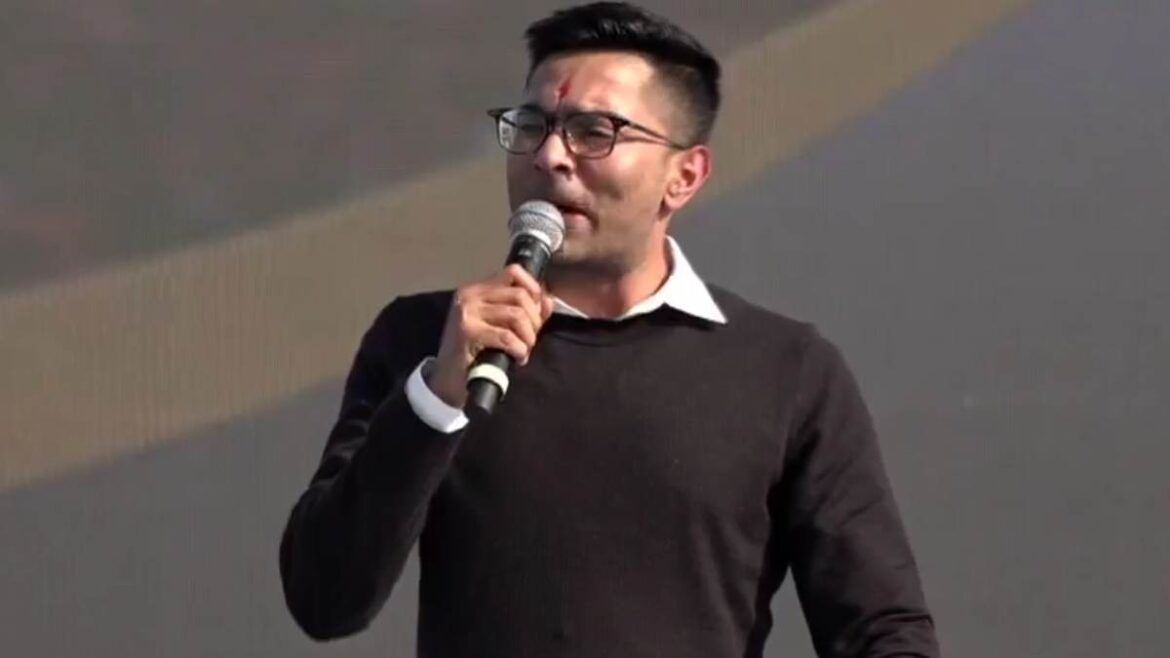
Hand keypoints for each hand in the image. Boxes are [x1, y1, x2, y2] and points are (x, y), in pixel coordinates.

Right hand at [426, 264, 555, 406]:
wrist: (447, 380)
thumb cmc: (474, 353)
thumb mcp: (499, 326)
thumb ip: (524, 311)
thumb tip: (547, 300)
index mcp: (477, 289)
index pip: (514, 272)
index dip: (534, 290)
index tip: (537, 314)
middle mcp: (470, 295)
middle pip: (520, 295)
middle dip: (534, 319)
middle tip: (530, 339)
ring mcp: (467, 312)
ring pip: (517, 315)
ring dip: (528, 337)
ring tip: (524, 350)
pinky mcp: (467, 332)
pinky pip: (507, 336)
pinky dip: (519, 349)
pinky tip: (517, 358)